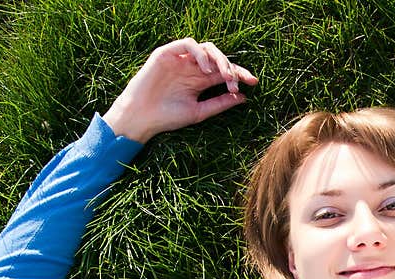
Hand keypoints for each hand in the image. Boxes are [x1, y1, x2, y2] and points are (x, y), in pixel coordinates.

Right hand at [103, 38, 257, 142]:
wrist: (141, 117)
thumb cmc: (167, 117)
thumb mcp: (199, 112)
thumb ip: (220, 104)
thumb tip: (244, 98)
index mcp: (200, 81)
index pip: (225, 73)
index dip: (240, 75)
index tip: (254, 82)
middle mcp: (192, 68)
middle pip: (219, 59)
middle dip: (232, 68)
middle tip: (237, 81)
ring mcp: (180, 60)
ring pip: (206, 48)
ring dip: (219, 59)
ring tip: (223, 75)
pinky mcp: (166, 54)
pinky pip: (187, 44)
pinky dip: (200, 53)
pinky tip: (205, 68)